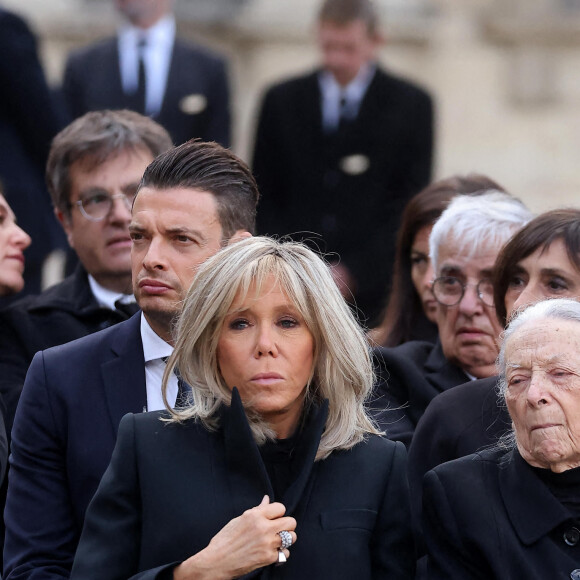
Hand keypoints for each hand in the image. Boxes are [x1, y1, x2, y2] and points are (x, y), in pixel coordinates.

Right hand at [174, 495, 296, 579]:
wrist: (217, 561)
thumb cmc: (225, 539)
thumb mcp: (240, 519)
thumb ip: (257, 510)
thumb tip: (266, 499)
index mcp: (255, 515)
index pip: (280, 507)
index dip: (278, 513)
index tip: (274, 518)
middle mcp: (263, 528)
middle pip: (291, 522)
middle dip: (286, 525)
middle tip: (278, 529)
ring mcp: (267, 544)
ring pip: (291, 537)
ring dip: (286, 539)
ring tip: (276, 540)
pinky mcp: (268, 558)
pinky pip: (285, 553)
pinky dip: (280, 553)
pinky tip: (272, 552)